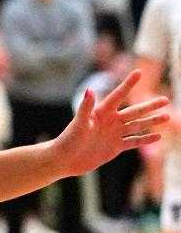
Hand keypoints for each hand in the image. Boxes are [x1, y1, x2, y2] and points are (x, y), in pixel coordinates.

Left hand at [53, 70, 169, 176]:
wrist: (65, 160)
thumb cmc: (69, 140)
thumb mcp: (79, 123)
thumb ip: (85, 106)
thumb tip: (90, 89)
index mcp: (101, 112)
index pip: (118, 95)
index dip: (128, 84)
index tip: (138, 72)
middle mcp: (110, 121)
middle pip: (134, 111)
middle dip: (150, 106)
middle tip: (166, 99)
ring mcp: (114, 134)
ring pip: (137, 125)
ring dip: (151, 121)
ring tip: (166, 116)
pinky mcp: (115, 147)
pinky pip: (133, 141)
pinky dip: (145, 139)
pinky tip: (157, 136)